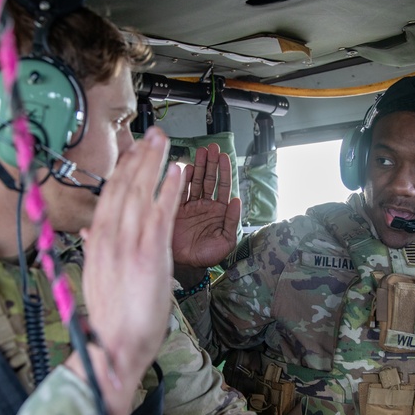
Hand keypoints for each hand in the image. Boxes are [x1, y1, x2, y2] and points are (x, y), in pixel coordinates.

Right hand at [70, 127, 182, 414]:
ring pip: (140, 193)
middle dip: (138, 157)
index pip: (108, 197)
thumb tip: (89, 232)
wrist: (115, 347)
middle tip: (151, 134)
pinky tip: (177, 171)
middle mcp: (109, 238)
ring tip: (164, 141)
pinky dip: (168, 189)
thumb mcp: (95, 279)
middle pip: (123, 187)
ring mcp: (129, 243)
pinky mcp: (150, 253)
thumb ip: (94, 251)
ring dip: (153, 164)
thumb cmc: (110, 319)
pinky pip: (160, 213)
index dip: (121, 170)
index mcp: (96, 244)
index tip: (132, 150)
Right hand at [172, 143, 241, 283]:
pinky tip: (186, 168)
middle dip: (211, 163)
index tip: (224, 157)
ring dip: (199, 166)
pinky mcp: (177, 209)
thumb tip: (237, 201)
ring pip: (196, 181)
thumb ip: (232, 221)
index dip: (224, 171)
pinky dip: (183, 179)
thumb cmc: (207, 256)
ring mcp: (191, 206)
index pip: (224, 187)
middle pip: (210, 179)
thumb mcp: (226, 241)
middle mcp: (205, 205)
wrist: (185, 265)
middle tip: (212, 148)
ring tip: (201, 152)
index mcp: (219, 212)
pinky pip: (181, 191)